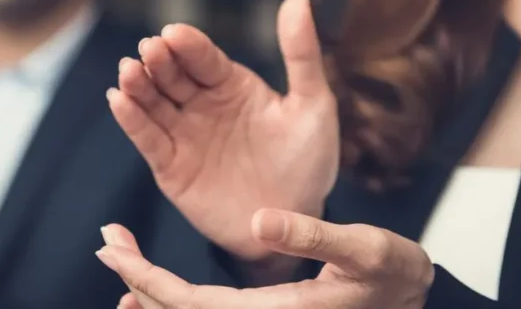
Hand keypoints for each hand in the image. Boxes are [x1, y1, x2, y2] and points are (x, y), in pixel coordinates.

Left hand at [98, 210, 433, 308]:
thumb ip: (313, 235)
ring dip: (150, 289)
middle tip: (107, 242)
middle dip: (136, 280)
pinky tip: (155, 286)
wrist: (413, 299)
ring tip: (121, 257)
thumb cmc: (394, 275)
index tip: (113, 249)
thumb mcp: (364, 247)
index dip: (146, 278)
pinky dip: (173, 298)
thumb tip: (260, 219)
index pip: (189, 304)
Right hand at [108, 0, 339, 260]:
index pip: (203, 57)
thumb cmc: (308, 162)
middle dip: (158, 61)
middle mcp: (202, 104)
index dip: (187, 44)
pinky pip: (147, 139)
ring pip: (153, 103)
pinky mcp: (170, 167)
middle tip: (149, 49)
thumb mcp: (313, 105)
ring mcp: (183, 134)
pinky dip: (131, 120)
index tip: (173, 33)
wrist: (294, 223)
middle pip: (172, 75)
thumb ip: (301, 55)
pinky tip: (118, 101)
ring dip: (138, 85)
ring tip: (128, 70)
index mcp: (231, 84)